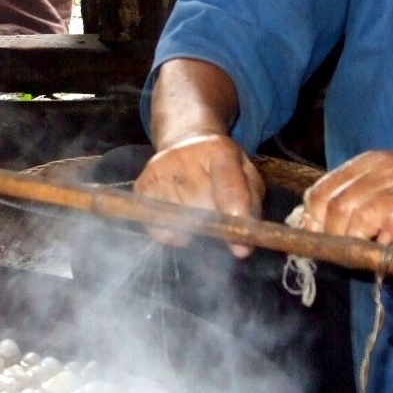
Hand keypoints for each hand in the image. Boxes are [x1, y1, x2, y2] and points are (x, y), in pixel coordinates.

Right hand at [133, 134, 265, 256]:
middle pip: (201, 210)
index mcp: (219, 151)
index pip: (227, 183)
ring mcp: (158, 171)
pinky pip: (158, 227)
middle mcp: (184, 157)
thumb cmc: (222, 167)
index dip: (234, 211)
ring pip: (179, 222)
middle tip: (217, 216)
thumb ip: (250, 208)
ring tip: (196, 208)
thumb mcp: (246, 176)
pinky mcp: (141, 186)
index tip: (241, 243)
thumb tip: (241, 248)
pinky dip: (171, 232)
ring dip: (192, 227)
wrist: (186, 143)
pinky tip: (179, 216)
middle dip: (214, 224)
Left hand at [297, 149, 392, 245]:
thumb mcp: (383, 182)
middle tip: (345, 254)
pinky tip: (392, 245)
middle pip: (338, 208)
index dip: (312, 222)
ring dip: (358, 240)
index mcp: (364, 164)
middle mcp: (382, 170)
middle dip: (334, 237)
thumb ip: (353, 198)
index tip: (318, 243)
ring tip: (366, 252)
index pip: (320, 193)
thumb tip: (314, 227)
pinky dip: (389, 239)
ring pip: (363, 215)